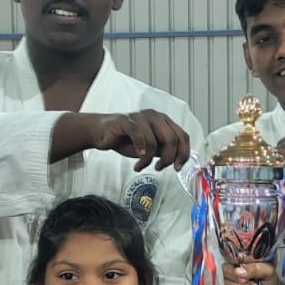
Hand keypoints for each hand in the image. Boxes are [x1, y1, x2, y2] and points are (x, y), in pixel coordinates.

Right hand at [52, 110, 190, 171]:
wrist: (101, 133)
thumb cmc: (126, 139)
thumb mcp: (150, 147)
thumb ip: (164, 150)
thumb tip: (179, 158)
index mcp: (163, 121)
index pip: (182, 136)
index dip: (184, 153)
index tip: (177, 167)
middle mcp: (154, 116)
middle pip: (172, 139)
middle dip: (167, 159)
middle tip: (158, 168)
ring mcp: (140, 117)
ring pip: (154, 142)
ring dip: (148, 160)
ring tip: (140, 166)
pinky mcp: (125, 121)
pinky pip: (138, 135)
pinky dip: (140, 150)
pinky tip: (137, 159)